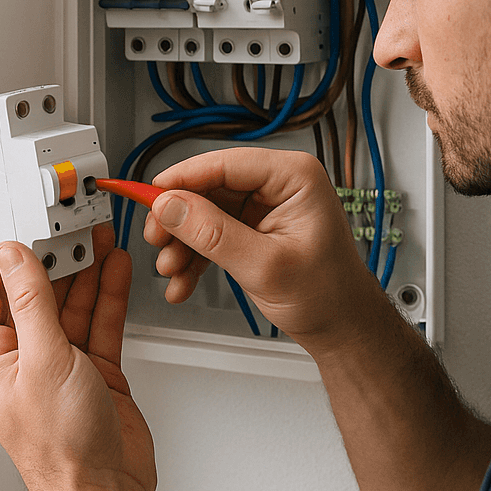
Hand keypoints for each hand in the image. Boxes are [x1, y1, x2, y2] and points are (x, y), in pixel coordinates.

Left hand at [0, 222, 155, 490]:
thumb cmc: (61, 451)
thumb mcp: (43, 360)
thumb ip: (32, 303)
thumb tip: (16, 258)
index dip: (6, 257)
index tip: (29, 230)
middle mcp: (22, 359)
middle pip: (34, 292)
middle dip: (54, 257)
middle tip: (72, 227)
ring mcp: (60, 364)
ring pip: (71, 303)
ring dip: (86, 269)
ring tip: (99, 235)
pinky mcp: (95, 370)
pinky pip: (100, 321)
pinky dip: (109, 293)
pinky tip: (115, 268)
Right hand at [143, 148, 378, 347]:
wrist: (342, 327)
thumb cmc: (327, 294)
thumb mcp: (265, 266)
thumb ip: (213, 234)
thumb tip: (170, 206)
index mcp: (294, 176)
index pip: (226, 163)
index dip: (182, 178)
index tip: (149, 196)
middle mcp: (278, 184)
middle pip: (209, 187)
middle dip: (179, 219)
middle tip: (156, 240)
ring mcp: (264, 207)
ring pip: (204, 212)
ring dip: (182, 243)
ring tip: (170, 270)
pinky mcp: (253, 229)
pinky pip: (212, 233)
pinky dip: (194, 257)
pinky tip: (182, 281)